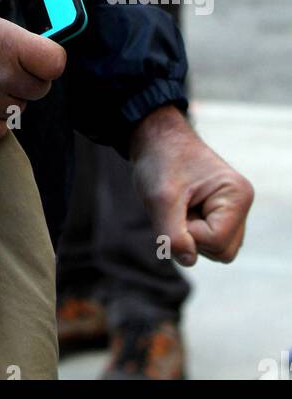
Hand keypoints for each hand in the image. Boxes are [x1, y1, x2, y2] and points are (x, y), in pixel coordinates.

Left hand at [129, 105, 254, 265]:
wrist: (156, 139)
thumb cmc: (160, 161)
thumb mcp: (160, 198)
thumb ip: (173, 235)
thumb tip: (188, 260)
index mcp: (237, 195)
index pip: (216, 241)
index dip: (188, 231)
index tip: (175, 204)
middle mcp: (242, 204)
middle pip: (222, 252)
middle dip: (192, 236)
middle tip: (177, 206)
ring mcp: (234, 211)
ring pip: (216, 250)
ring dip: (190, 234)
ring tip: (179, 205)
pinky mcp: (222, 215)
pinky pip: (209, 242)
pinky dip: (191, 231)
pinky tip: (182, 209)